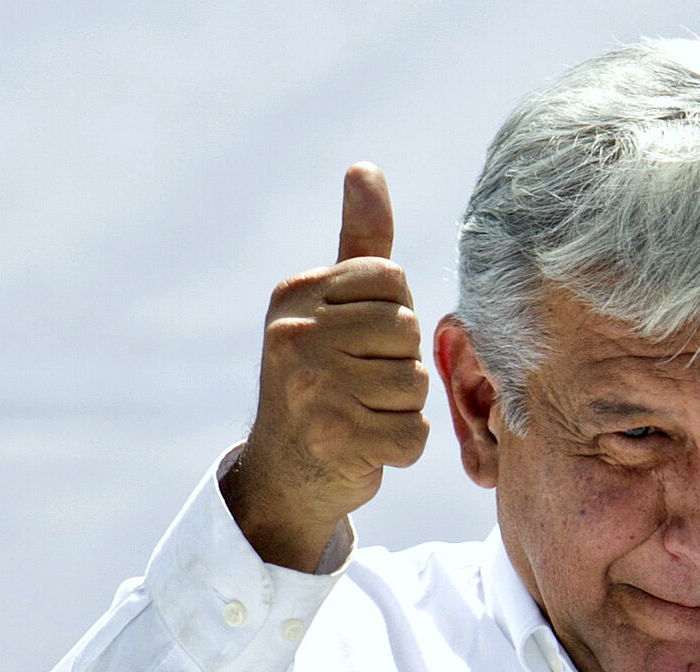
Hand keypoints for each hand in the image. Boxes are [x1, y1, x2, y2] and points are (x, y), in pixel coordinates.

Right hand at [223, 163, 429, 571]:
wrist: (285, 474)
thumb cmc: (324, 377)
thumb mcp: (334, 305)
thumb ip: (360, 241)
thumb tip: (365, 167)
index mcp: (296, 295)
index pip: (393, 282)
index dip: (392, 317)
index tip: (356, 343)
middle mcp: (295, 336)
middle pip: (408, 332)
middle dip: (398, 364)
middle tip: (358, 385)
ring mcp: (313, 388)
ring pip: (414, 384)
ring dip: (401, 408)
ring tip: (360, 414)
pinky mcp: (337, 439)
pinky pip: (414, 434)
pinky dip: (402, 448)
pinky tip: (366, 446)